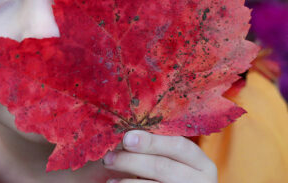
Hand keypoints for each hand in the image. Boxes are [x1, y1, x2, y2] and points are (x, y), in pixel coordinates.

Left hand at [102, 130, 217, 182]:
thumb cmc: (170, 171)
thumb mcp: (172, 158)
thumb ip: (157, 144)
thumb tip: (128, 131)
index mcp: (202, 163)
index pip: (179, 146)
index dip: (152, 141)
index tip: (127, 138)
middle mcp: (201, 181)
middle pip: (163, 167)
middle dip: (132, 160)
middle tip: (108, 158)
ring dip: (126, 179)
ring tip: (108, 171)